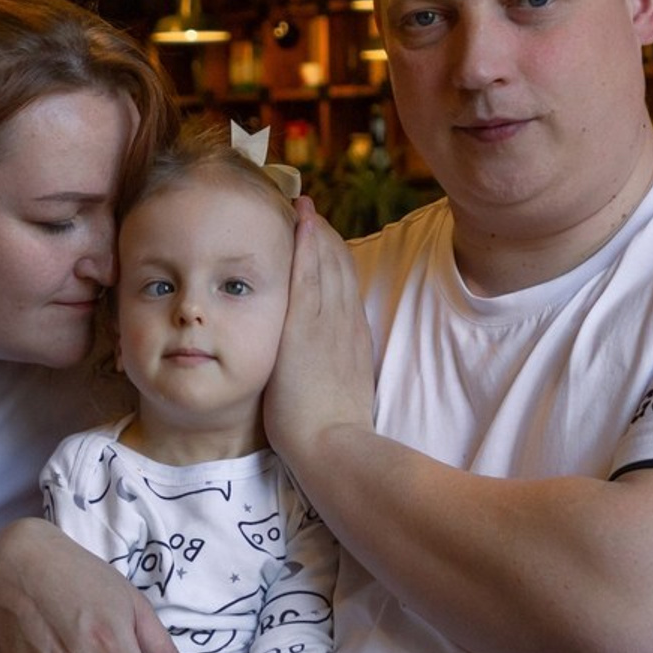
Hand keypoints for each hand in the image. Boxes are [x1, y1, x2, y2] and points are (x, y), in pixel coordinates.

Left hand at [265, 196, 375, 469]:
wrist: (333, 448)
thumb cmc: (331, 434)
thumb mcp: (337, 395)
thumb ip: (331, 373)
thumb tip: (322, 369)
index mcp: (352, 341)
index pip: (344, 289)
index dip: (331, 260)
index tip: (317, 239)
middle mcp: (345, 326)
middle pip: (339, 269)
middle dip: (322, 237)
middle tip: (307, 209)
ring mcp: (329, 324)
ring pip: (327, 265)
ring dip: (314, 232)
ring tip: (301, 205)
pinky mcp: (308, 328)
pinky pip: (310, 276)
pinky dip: (307, 246)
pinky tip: (300, 222)